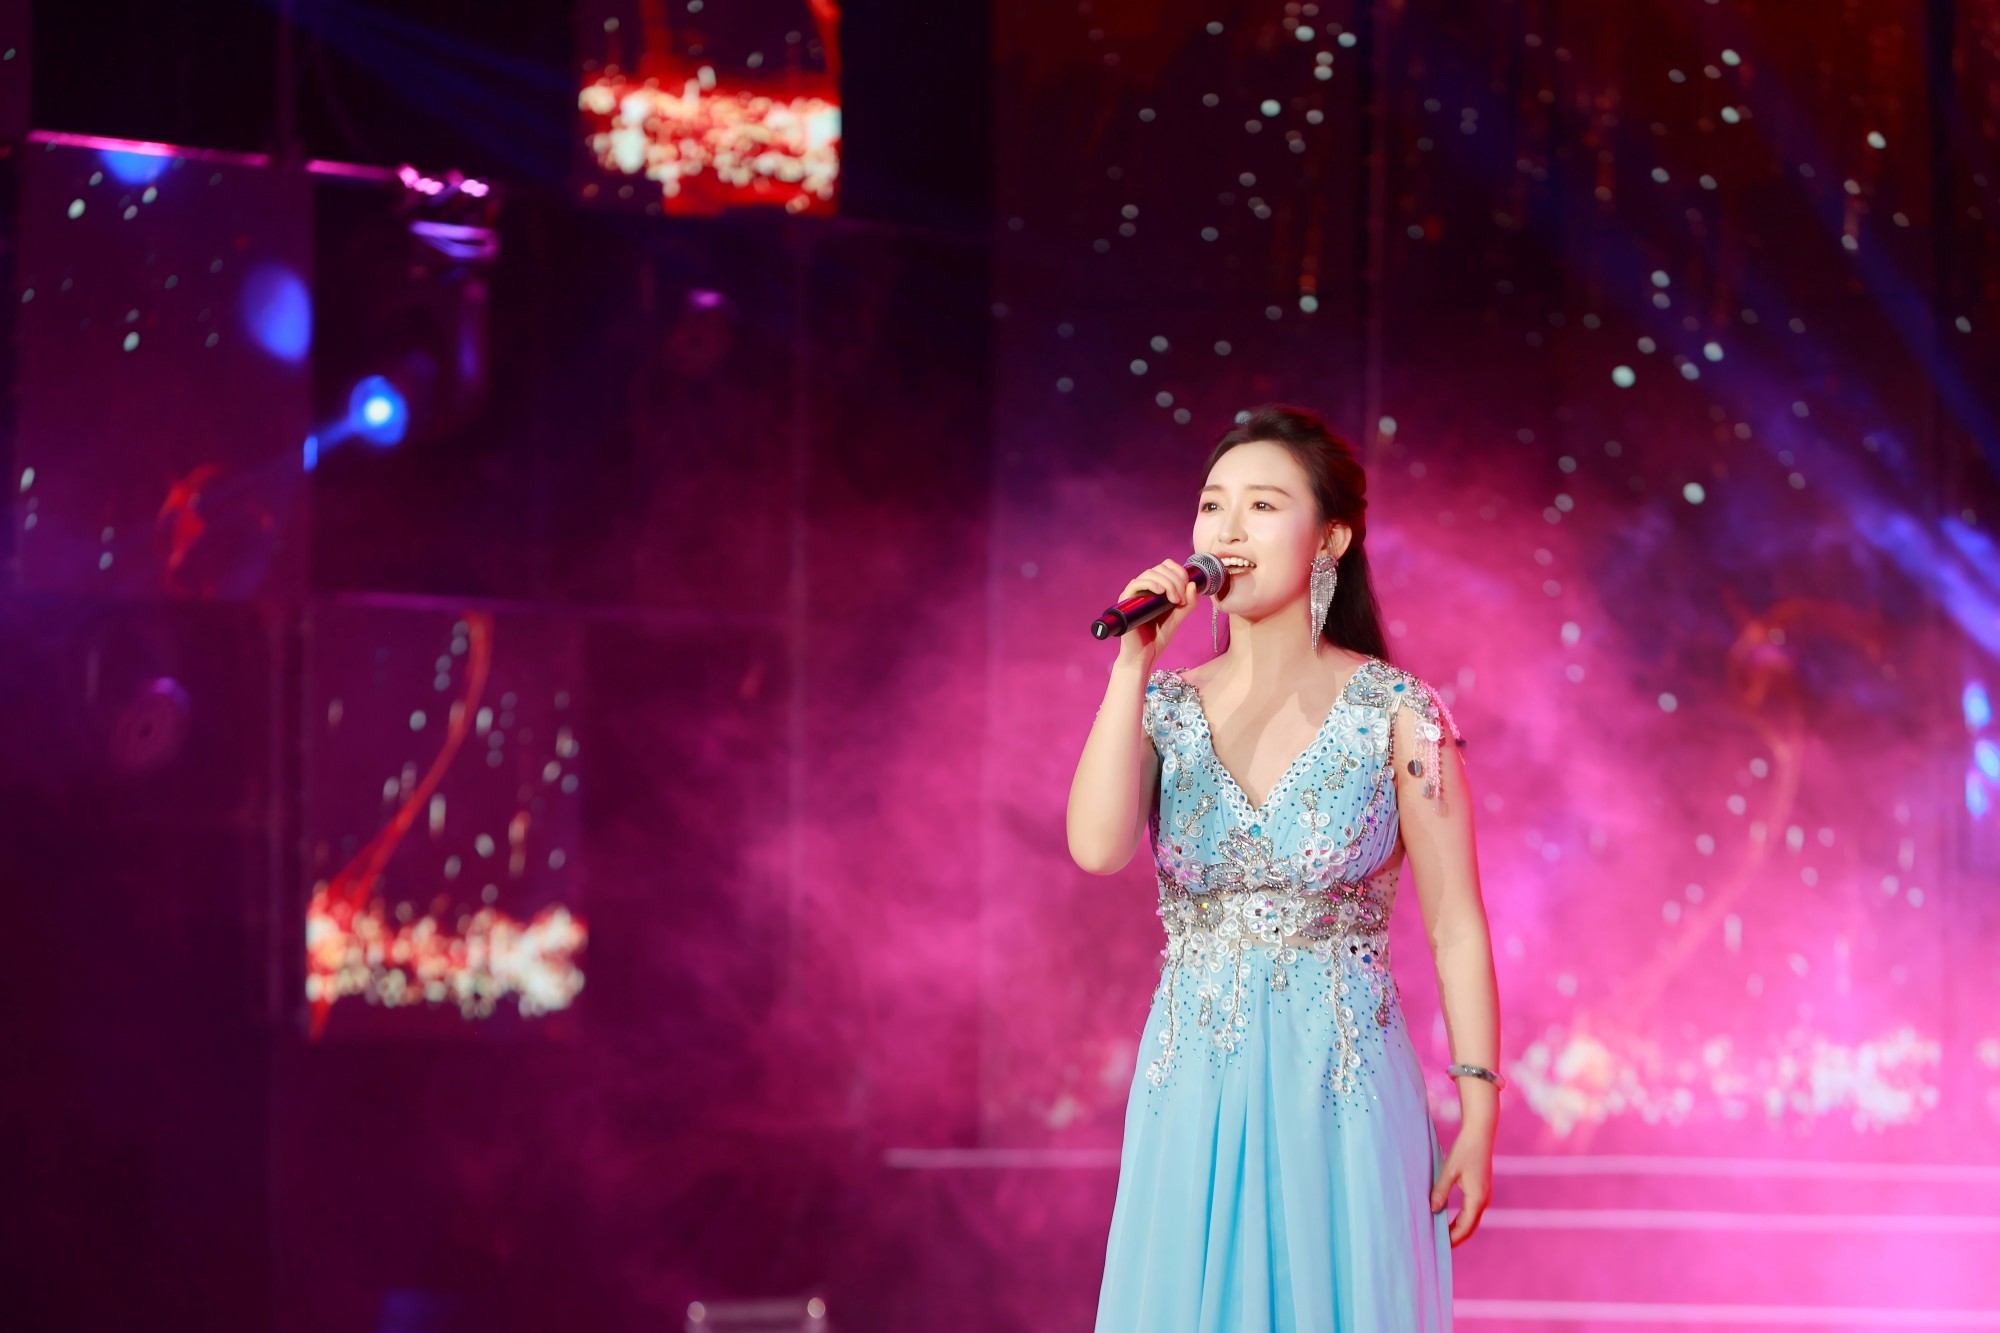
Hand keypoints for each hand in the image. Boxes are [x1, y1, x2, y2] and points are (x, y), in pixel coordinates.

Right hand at [1112, 557, 1202, 672]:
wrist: (1144, 655)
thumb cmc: (1158, 638)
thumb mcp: (1178, 617)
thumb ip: (1188, 603)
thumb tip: (1193, 584)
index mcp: (1156, 588)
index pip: (1167, 567)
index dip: (1180, 573)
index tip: (1187, 590)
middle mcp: (1144, 588)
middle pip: (1160, 568)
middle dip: (1176, 581)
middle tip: (1181, 600)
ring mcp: (1134, 593)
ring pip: (1150, 573)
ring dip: (1168, 583)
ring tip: (1175, 601)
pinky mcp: (1125, 601)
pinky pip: (1136, 583)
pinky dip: (1151, 583)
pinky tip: (1161, 592)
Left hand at [1429, 1125, 1492, 1245]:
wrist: (1481, 1134)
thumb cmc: (1464, 1150)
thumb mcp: (1449, 1170)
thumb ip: (1441, 1191)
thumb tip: (1432, 1210)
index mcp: (1477, 1199)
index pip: (1464, 1227)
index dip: (1452, 1238)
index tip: (1439, 1247)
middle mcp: (1484, 1200)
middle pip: (1470, 1227)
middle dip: (1456, 1238)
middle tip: (1439, 1247)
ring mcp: (1485, 1196)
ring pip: (1472, 1220)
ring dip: (1459, 1229)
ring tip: (1442, 1237)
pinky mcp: (1482, 1190)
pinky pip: (1472, 1212)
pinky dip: (1462, 1220)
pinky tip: (1449, 1220)